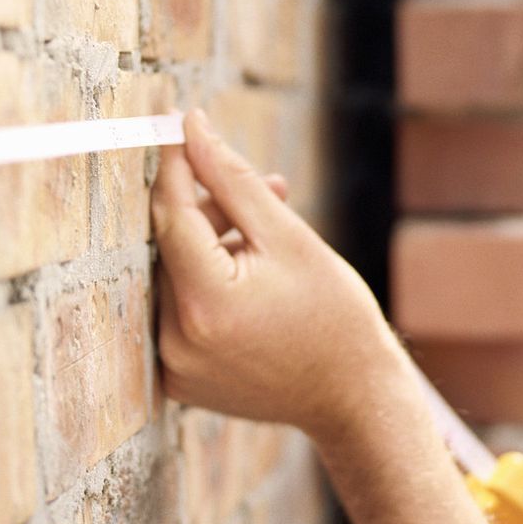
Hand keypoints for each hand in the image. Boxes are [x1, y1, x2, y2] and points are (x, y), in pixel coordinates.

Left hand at [152, 109, 411, 446]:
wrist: (353, 397)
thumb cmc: (335, 315)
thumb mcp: (290, 237)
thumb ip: (233, 180)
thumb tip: (190, 128)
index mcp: (204, 303)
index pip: (169, 215)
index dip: (174, 167)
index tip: (180, 126)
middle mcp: (176, 339)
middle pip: (170, 247)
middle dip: (209, 209)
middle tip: (266, 191)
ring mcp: (173, 365)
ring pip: (174, 278)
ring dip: (210, 247)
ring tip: (268, 239)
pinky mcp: (178, 378)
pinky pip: (179, 312)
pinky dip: (206, 285)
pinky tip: (251, 276)